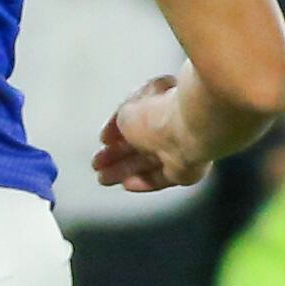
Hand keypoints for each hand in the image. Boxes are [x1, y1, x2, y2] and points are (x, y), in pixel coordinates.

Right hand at [92, 74, 214, 192]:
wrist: (186, 129)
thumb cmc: (162, 111)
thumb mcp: (125, 111)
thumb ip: (119, 121)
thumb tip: (115, 130)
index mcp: (162, 101)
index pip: (137, 117)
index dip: (117, 129)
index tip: (103, 139)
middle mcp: (172, 124)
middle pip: (140, 144)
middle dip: (116, 155)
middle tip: (98, 164)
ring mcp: (180, 147)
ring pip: (148, 163)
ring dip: (124, 170)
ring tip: (104, 178)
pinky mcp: (185, 169)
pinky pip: (161, 178)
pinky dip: (143, 182)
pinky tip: (127, 184)